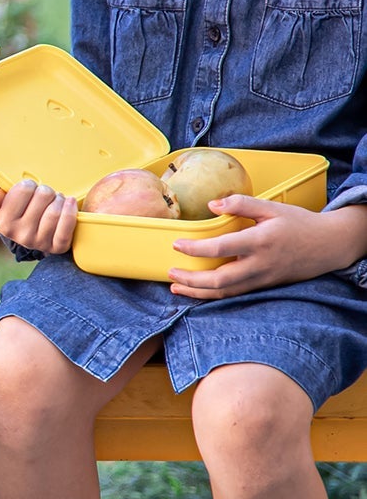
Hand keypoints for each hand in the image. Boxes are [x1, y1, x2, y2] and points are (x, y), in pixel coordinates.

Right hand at [0, 178, 77, 253]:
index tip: (28, 191)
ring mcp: (39, 242)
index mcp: (3, 223)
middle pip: (43, 195)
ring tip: (54, 201)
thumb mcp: (1, 206)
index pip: (24, 189)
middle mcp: (20, 235)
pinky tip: (68, 203)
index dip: (28, 186)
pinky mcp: (58, 247)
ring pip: (55, 209)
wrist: (36, 235)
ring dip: (59, 199)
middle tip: (43, 198)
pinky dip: (70, 211)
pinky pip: (66, 225)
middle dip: (45, 191)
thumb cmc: (18, 214)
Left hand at [168, 196, 366, 297]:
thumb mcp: (271, 207)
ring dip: (198, 293)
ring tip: (176, 287)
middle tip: (170, 271)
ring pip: (226, 293)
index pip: (222, 248)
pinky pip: (235, 294)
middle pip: (220, 280)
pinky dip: (214, 295)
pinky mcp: (264, 286)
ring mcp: (262, 279)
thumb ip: (241, 203)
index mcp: (260, 241)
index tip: (177, 244)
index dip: (196, 248)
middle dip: (192, 280)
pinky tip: (199, 290)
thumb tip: (212, 205)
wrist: (329, 245)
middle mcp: (260, 264)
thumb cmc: (298, 223)